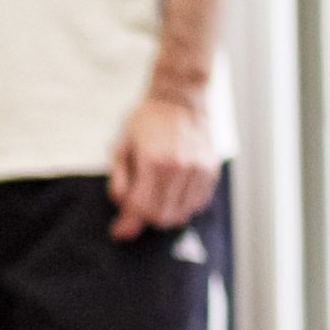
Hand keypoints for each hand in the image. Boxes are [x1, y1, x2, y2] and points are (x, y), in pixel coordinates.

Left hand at [107, 95, 219, 241]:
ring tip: (155, 198)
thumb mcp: (121, 145)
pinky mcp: (211, 170)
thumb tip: (121, 207)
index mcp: (154, 161)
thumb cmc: (145, 121)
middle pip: (161, 216)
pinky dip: (182, 205)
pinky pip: (197, 204)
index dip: (127, 223)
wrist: (179, 98)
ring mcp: (199, 169)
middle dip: (145, 219)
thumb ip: (118, 179)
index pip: (140, 208)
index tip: (118, 231)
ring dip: (164, 214)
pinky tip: (172, 191)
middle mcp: (180, 167)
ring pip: (180, 214)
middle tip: (136, 210)